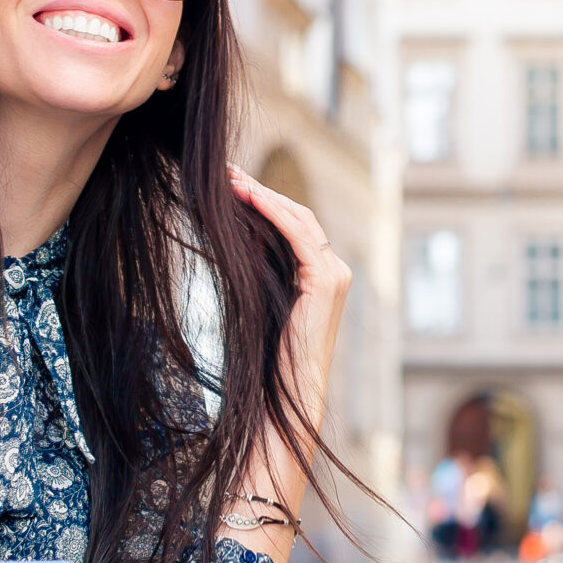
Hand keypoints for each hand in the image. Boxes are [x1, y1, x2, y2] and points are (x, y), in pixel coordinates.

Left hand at [226, 164, 352, 439]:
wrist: (287, 390)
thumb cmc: (269, 353)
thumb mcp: (259, 295)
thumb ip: (257, 261)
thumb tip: (238, 226)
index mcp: (321, 275)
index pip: (293, 224)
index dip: (263, 200)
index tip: (231, 184)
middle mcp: (334, 270)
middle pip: (297, 215)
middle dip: (261, 191)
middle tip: (227, 172)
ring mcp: (335, 273)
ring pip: (299, 219)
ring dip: (263, 195)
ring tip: (231, 180)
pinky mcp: (326, 280)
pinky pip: (298, 235)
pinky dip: (272, 212)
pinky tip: (247, 199)